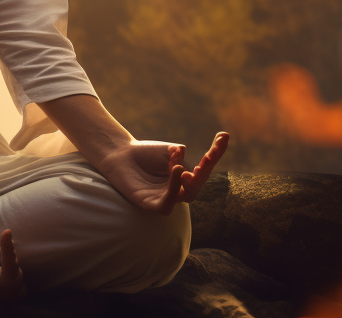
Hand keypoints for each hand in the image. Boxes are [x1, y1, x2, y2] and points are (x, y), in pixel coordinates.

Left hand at [94, 132, 228, 214]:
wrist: (119, 155)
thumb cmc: (144, 153)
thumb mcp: (167, 150)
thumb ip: (178, 154)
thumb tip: (182, 152)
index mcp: (185, 176)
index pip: (205, 168)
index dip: (216, 153)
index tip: (223, 135)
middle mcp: (178, 189)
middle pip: (198, 185)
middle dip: (205, 171)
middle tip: (207, 157)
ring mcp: (164, 198)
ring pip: (185, 197)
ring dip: (189, 183)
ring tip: (182, 168)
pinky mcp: (149, 204)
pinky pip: (165, 205)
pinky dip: (172, 191)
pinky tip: (176, 173)